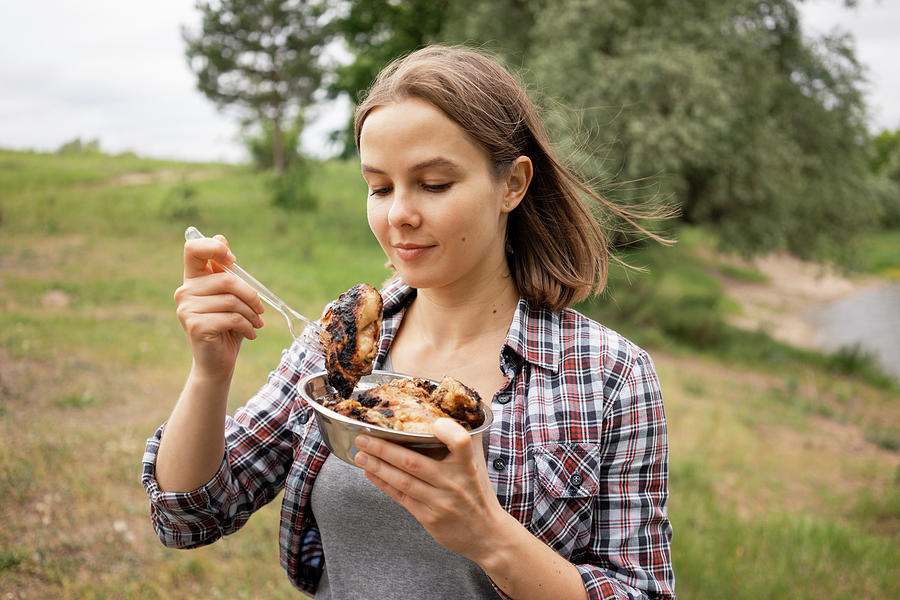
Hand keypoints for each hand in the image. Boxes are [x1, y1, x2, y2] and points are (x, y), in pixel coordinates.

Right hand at [174, 234, 264, 380]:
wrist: (218, 362)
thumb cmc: (227, 326)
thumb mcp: (230, 296)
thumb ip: (226, 272)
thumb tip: (221, 237)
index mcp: (192, 279)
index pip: (192, 249)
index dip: (214, 248)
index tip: (233, 261)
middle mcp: (185, 291)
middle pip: (225, 279)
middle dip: (250, 295)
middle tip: (260, 310)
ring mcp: (187, 309)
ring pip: (231, 300)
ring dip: (252, 313)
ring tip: (256, 323)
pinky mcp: (195, 326)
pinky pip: (231, 317)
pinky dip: (247, 326)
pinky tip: (251, 333)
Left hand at [354, 418, 507, 563]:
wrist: (486, 535)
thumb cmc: (478, 495)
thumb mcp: (477, 467)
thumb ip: (464, 442)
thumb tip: (445, 416)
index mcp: (468, 466)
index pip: (460, 442)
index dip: (446, 429)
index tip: (430, 420)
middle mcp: (454, 482)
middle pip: (414, 462)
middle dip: (384, 448)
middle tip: (364, 437)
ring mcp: (440, 502)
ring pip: (403, 480)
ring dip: (378, 466)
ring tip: (360, 454)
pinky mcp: (429, 517)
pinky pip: (402, 497)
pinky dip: (384, 484)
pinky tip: (370, 473)